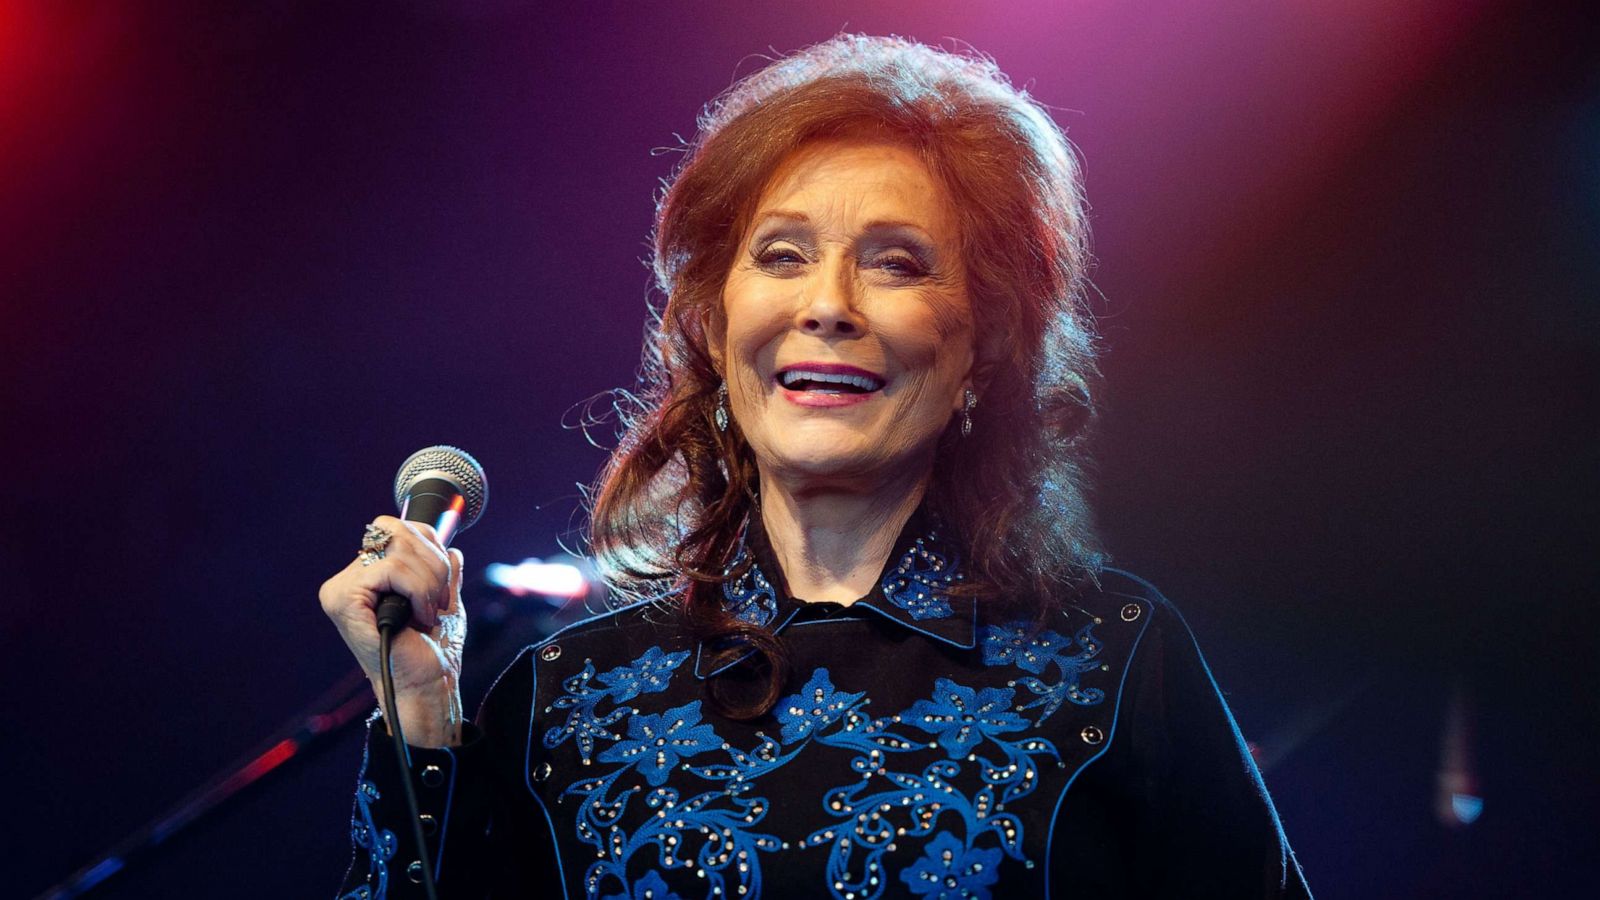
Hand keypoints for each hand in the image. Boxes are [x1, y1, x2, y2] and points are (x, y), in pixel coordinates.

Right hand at [320, 515, 465, 746]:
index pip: (396, 527)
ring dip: (428, 581)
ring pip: (397, 548)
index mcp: (364, 577)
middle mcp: (346, 580)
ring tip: (427, 611)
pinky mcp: (344, 600)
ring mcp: (341, 589)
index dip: (430, 546)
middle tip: (436, 599)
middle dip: (432, 562)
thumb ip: (444, 572)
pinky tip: (417, 616)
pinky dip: (417, 589)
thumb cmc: (432, 651)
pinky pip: (390, 568)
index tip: (441, 585)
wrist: (427, 684)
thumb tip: (453, 548)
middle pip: (396, 529)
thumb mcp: (442, 600)